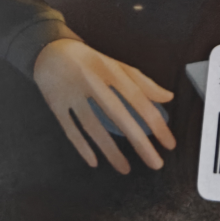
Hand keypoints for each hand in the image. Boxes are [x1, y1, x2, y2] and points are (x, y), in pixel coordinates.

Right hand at [33, 38, 175, 174]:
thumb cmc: (91, 62)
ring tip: (126, 169)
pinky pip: (69, 129)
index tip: (169, 143)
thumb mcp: (117, 66)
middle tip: (156, 164)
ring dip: (110, 150)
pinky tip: (94, 162)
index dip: (154, 121)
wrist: (50, 51)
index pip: (137, 98)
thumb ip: (142, 82)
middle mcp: (92, 80)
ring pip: (93, 126)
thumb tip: (169, 97)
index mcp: (110, 69)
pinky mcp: (55, 103)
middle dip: (139, 141)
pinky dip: (81, 147)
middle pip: (118, 114)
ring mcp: (71, 92)